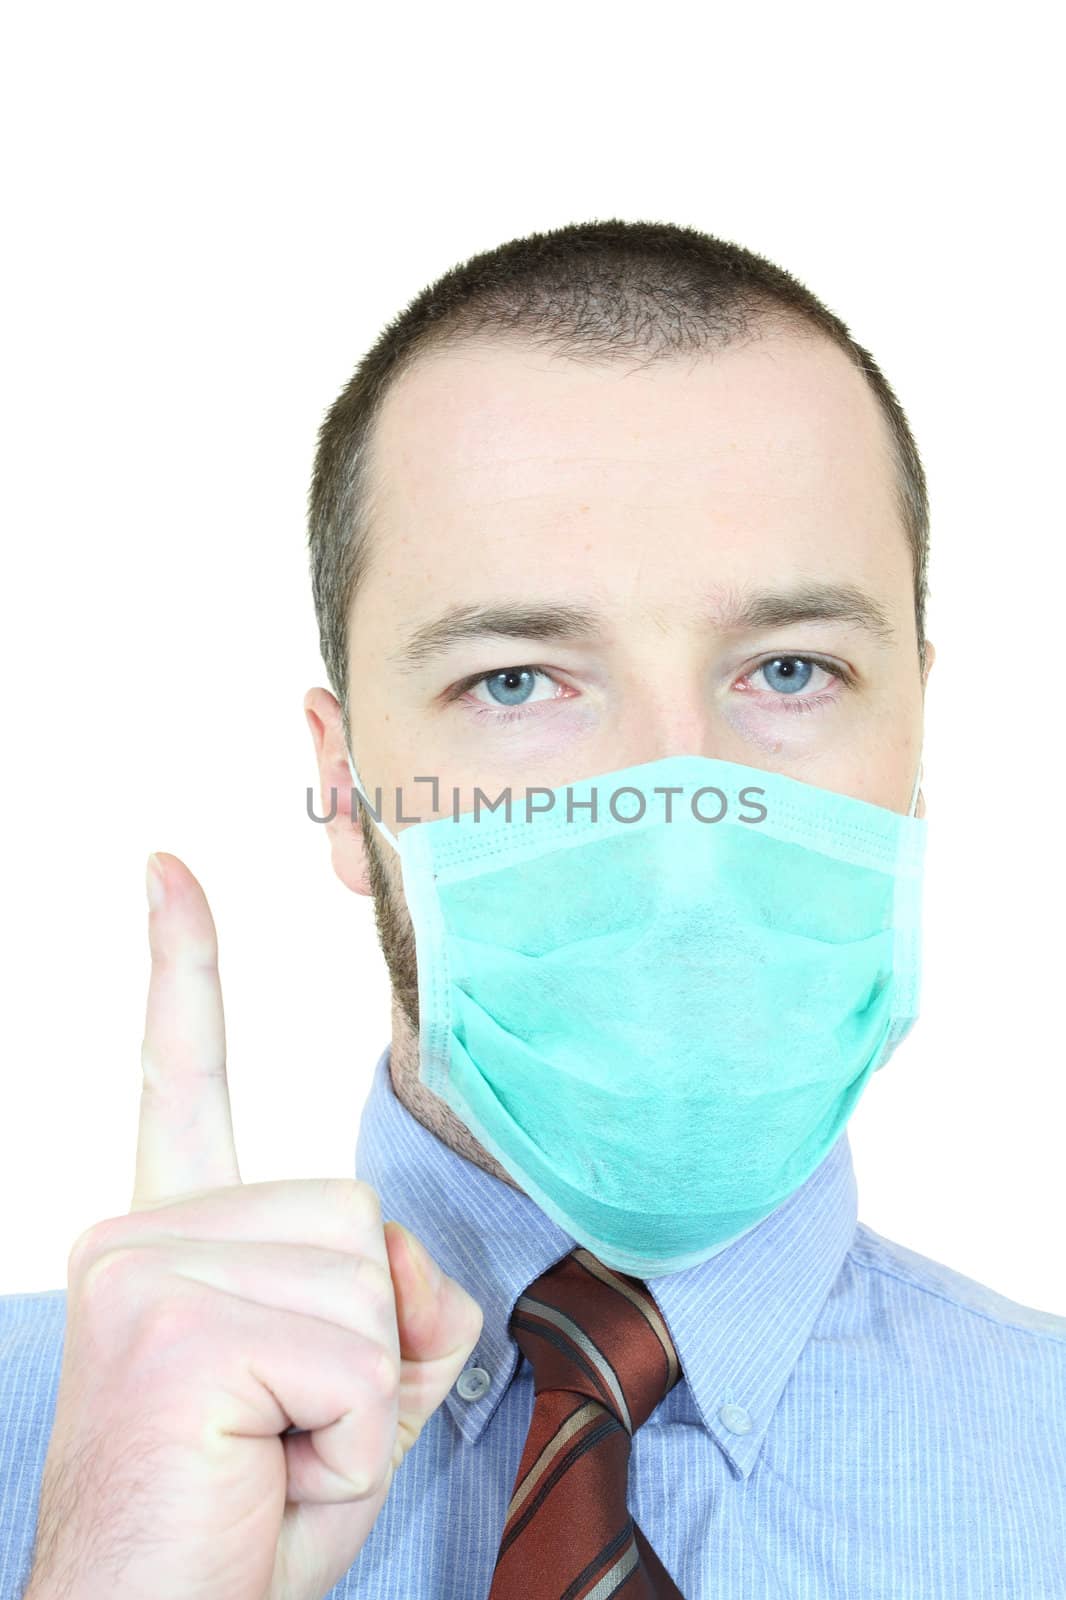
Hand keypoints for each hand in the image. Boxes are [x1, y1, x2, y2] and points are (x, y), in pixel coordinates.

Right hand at [27, 852, 482, 1599]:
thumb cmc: (242, 1530)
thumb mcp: (348, 1398)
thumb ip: (395, 1305)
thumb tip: (408, 1259)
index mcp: (171, 1235)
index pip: (183, 1073)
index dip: (183, 965)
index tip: (166, 867)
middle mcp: (142, 1229)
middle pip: (361, 1216)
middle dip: (369, 1348)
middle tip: (281, 1440)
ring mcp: (151, 1265)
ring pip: (372, 1279)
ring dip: (361, 1398)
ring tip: (269, 1459)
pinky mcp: (178, 1322)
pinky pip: (362, 1349)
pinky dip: (351, 1438)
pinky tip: (264, 1473)